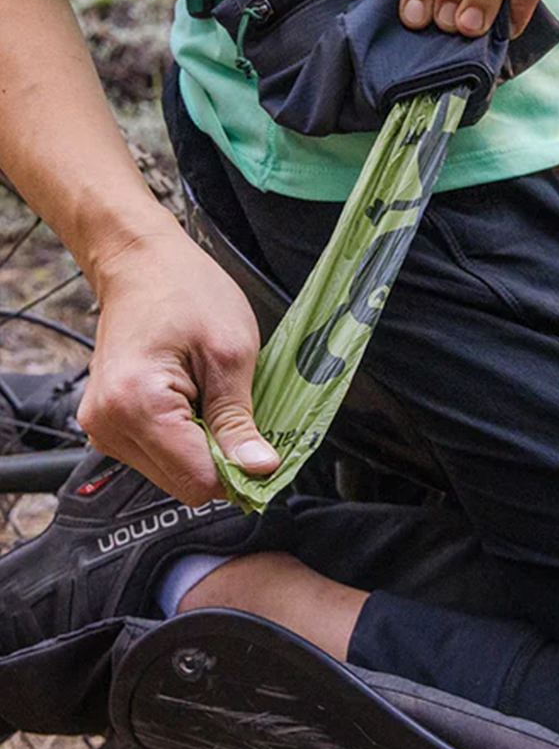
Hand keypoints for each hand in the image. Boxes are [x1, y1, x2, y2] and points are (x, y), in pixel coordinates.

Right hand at [78, 228, 279, 505]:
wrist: (142, 263)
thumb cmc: (186, 291)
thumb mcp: (231, 353)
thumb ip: (240, 420)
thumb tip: (259, 470)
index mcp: (135, 406)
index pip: (197, 482)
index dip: (239, 472)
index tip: (265, 450)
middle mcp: (108, 426)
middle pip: (183, 485)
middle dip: (221, 460)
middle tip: (242, 413)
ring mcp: (103, 428)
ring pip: (172, 474)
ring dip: (204, 449)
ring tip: (214, 397)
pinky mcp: (109, 425)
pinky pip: (159, 455)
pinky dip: (187, 439)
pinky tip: (197, 401)